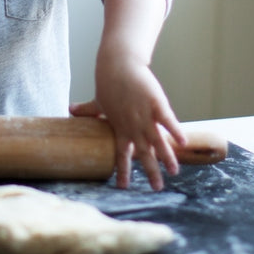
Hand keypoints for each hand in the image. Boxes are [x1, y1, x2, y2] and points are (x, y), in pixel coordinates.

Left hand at [73, 57, 185, 190]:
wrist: (118, 64)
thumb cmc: (109, 82)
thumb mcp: (98, 101)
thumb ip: (88, 110)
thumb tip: (71, 109)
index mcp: (120, 128)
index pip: (121, 155)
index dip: (122, 171)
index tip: (123, 187)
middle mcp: (133, 126)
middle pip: (143, 153)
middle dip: (151, 172)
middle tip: (157, 189)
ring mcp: (145, 116)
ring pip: (157, 141)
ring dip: (166, 157)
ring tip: (173, 171)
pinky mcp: (156, 104)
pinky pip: (167, 120)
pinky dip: (175, 131)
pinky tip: (182, 142)